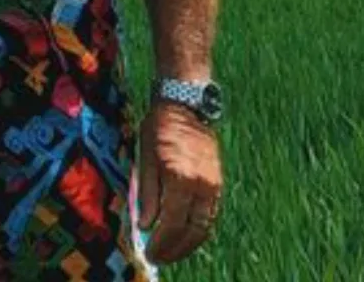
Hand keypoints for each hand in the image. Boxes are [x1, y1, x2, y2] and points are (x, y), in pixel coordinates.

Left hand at [137, 101, 223, 263]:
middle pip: (193, 230)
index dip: (161, 243)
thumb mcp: (145, 159)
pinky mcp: (218, 182)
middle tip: (160, 258)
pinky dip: (198, 229)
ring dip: (189, 243)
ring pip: (205, 226)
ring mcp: (213, 185)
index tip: (150, 254)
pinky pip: (210, 214)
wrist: (186, 106)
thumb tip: (145, 226)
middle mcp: (202, 185)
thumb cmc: (158, 129)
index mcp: (181, 178)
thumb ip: (147, 194)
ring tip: (171, 251)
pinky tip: (184, 233)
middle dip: (176, 249)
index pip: (172, 223)